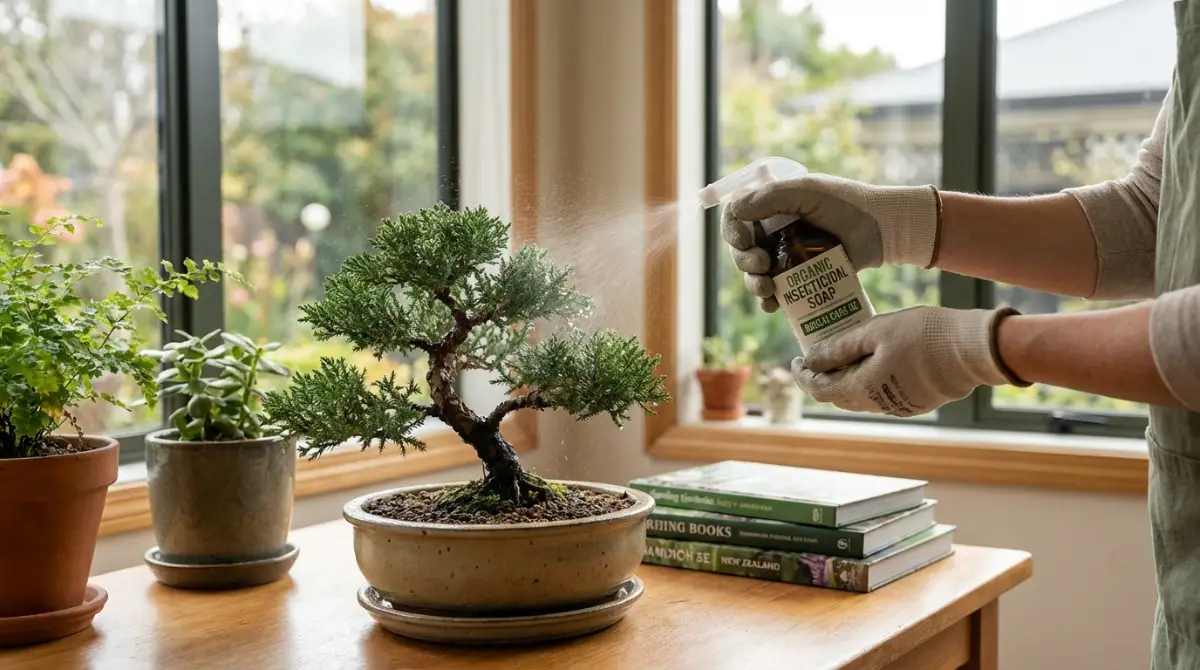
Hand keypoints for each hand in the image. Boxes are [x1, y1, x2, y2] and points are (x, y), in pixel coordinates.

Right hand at [720, 173, 940, 311]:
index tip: (743, 240)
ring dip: (752, 284)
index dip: (732, 230)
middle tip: (761, 263)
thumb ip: (770, 197)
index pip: (736, 218)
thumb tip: (735, 210)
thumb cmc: (846, 204)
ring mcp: (786, 257)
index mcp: (771, 207)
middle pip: (740, 250)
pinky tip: (773, 305)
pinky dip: (769, 301)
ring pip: (754, 275)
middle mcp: (775, 232)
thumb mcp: (807, 192)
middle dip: (743, 260)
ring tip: (767, 288)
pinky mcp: (801, 279)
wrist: (882, 229)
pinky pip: (776, 294)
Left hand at [791, 305, 1027, 416]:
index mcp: (863, 389)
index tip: (795, 360)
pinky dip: (870, 382)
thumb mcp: (875, 331)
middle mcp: (878, 405)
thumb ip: (839, 347)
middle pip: (838, 396)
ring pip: (861, 397)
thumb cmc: (923, 334)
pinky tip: (875, 361)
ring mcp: (900, 407)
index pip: (819, 390)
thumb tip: (810, 361)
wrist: (974, 349)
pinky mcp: (918, 402)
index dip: (802, 376)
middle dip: (823, 377)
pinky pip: (883, 396)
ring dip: (847, 379)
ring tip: (846, 354)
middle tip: (818, 354)